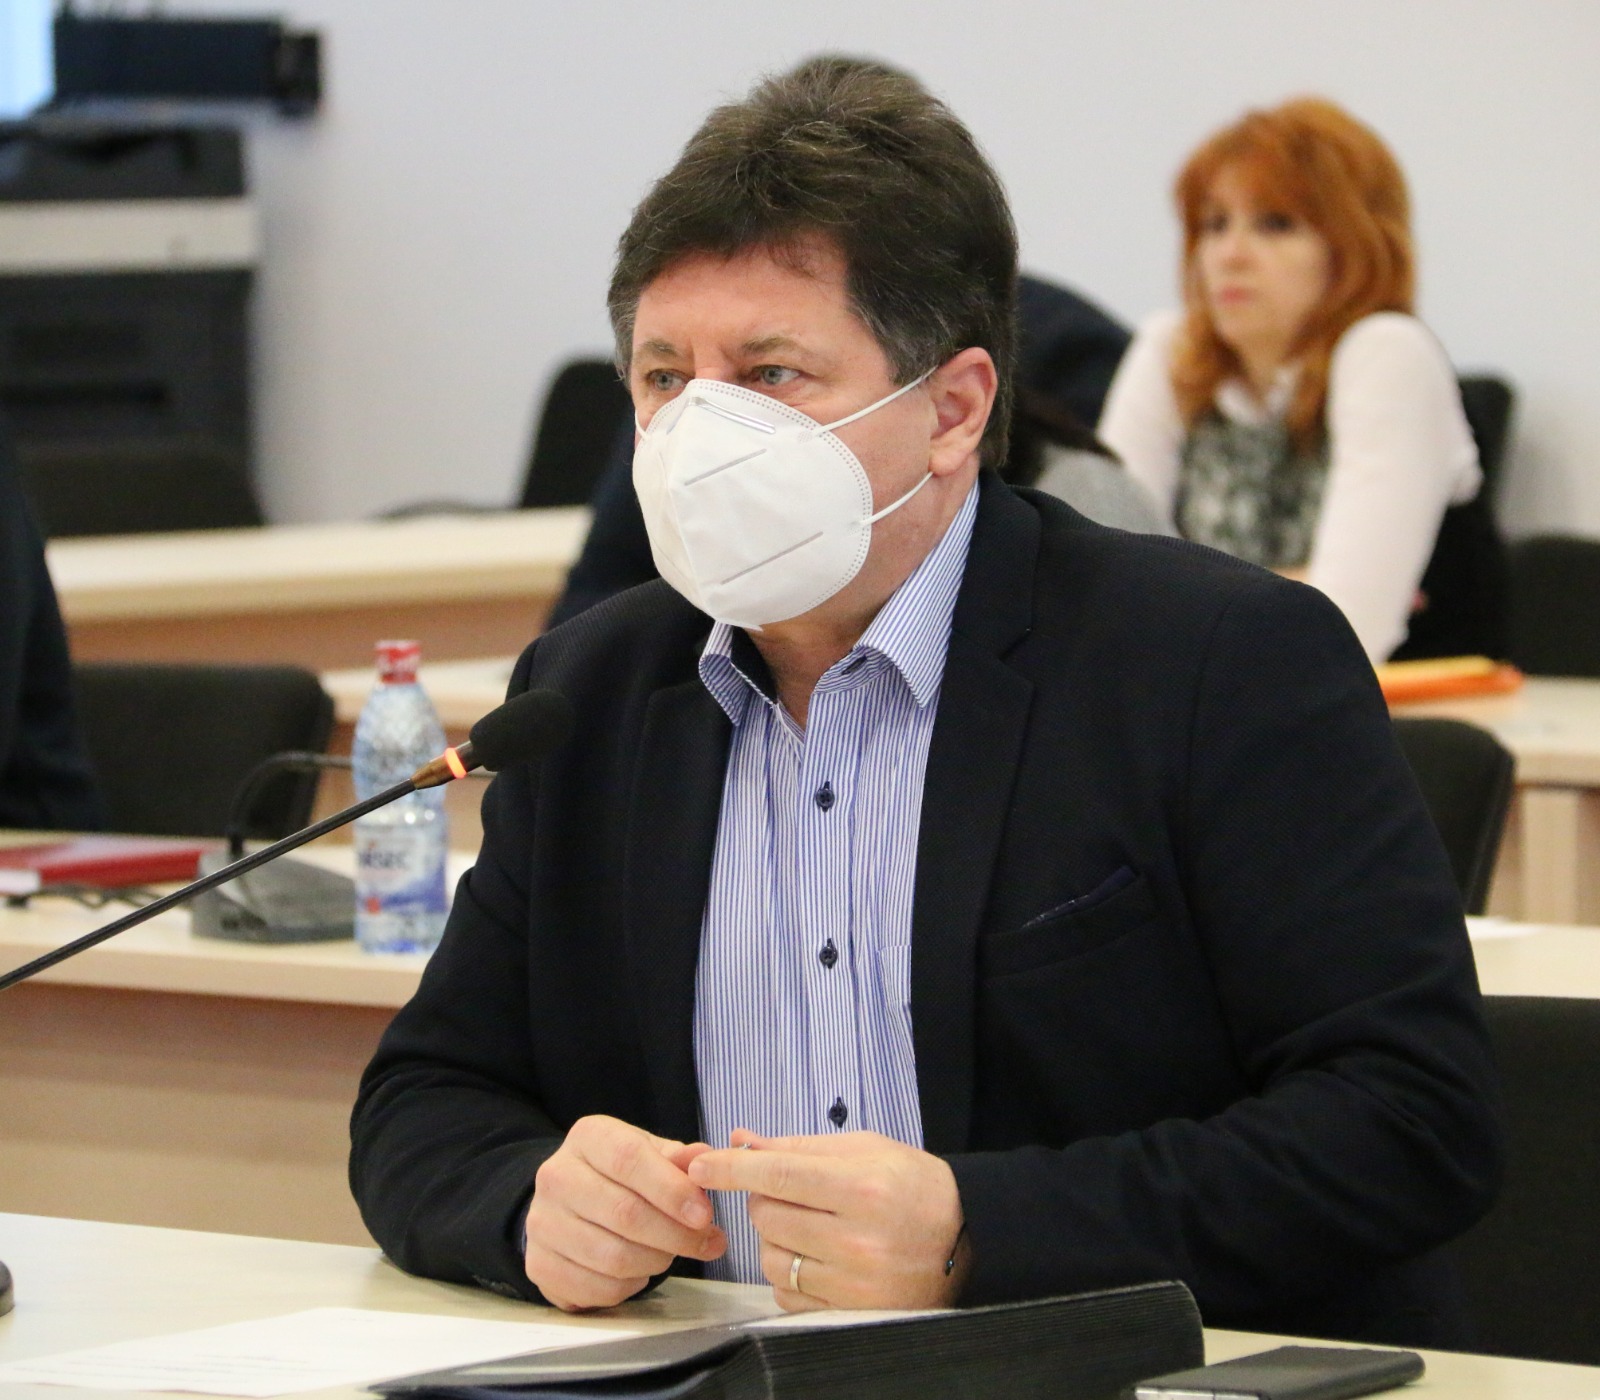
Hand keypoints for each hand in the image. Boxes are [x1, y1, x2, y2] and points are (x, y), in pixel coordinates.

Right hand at [523, 1115, 726, 1310]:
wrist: (569, 1200)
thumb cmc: (620, 1175)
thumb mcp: (650, 1153)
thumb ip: (679, 1160)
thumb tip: (705, 1160)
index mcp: (587, 1137)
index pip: (629, 1161)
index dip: (672, 1190)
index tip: (704, 1215)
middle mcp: (556, 1176)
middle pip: (624, 1213)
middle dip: (675, 1234)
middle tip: (705, 1242)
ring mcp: (542, 1223)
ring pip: (613, 1257)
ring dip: (656, 1261)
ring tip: (671, 1252)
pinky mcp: (539, 1265)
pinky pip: (597, 1287)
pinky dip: (630, 1286)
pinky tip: (640, 1270)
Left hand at [687, 1129, 968, 1311]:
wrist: (964, 1238)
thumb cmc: (912, 1186)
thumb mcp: (864, 1150)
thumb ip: (798, 1147)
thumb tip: (741, 1141)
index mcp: (862, 1188)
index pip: (778, 1176)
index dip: (732, 1169)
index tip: (700, 1164)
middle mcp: (857, 1239)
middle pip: (767, 1216)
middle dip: (764, 1198)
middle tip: (794, 1193)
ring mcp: (852, 1284)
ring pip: (770, 1257)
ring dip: (774, 1237)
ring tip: (809, 1225)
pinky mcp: (847, 1314)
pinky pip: (785, 1293)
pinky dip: (788, 1272)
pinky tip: (817, 1256)